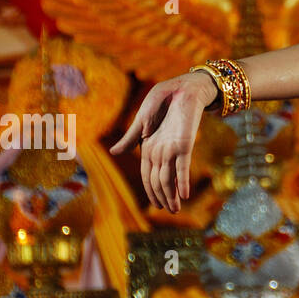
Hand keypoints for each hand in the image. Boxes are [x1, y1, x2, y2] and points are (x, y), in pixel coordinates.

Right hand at [109, 71, 217, 211]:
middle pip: (159, 181)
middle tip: (171, 212)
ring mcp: (172, 149)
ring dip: (172, 195)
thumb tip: (113, 151)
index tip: (157, 205)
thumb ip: (131, 137)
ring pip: (169, 179)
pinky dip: (182, 182)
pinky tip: (184, 195)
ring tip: (176, 209)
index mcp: (149, 147)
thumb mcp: (143, 119)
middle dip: (163, 197)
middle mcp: (161, 152)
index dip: (151, 190)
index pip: (148, 175)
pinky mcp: (185, 143)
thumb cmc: (163, 99)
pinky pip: (182, 167)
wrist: (183, 86)